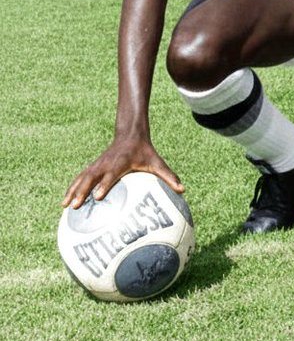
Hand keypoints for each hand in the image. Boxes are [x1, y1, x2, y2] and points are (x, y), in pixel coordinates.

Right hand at [62, 137, 181, 208]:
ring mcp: (98, 164)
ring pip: (82, 178)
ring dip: (72, 190)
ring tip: (64, 206)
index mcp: (121, 163)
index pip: (111, 175)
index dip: (104, 185)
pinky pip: (80, 178)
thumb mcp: (157, 162)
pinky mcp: (93, 166)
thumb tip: (183, 190)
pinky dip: (72, 187)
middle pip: (91, 178)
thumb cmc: (145, 152)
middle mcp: (106, 164)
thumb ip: (168, 176)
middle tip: (76, 206)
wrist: (131, 135)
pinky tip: (66, 200)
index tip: (98, 197)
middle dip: (82, 191)